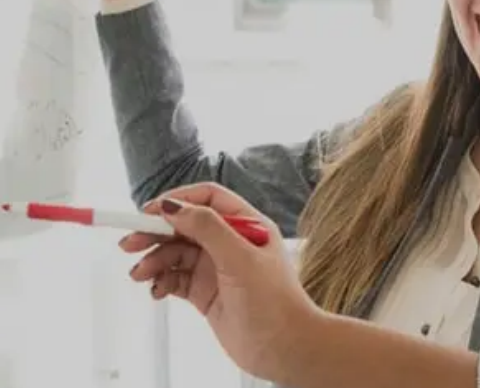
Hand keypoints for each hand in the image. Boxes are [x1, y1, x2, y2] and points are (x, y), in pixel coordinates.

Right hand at [121, 183, 322, 382]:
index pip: (208, 199)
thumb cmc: (275, 302)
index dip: (178, 201)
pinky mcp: (206, 292)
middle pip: (185, 226)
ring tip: (140, 275)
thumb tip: (175, 206)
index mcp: (248, 225)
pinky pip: (175, 278)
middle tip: (128, 244)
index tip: (149, 212)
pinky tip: (156, 290)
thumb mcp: (240, 259)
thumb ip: (208, 229)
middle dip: (155, 232)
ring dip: (154, 260)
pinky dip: (161, 281)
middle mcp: (232, 243)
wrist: (283, 348)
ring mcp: (217, 268)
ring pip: (176, 253)